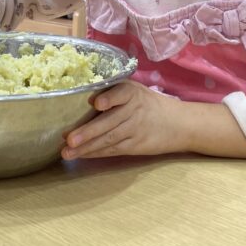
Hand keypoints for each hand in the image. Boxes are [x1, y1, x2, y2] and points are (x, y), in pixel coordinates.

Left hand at [62, 81, 183, 159]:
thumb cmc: (146, 104)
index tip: (96, 103)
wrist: (177, 123)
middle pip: (110, 121)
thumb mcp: (133, 91)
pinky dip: (96, 153)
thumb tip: (81, 101)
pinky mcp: (136, 146)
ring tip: (67, 152)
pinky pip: (113, 150)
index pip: (121, 93)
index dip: (109, 98)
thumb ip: (111, 93)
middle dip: (88, 131)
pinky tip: (81, 155)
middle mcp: (134, 110)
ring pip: (109, 139)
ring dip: (87, 147)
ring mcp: (136, 129)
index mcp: (131, 92)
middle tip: (69, 138)